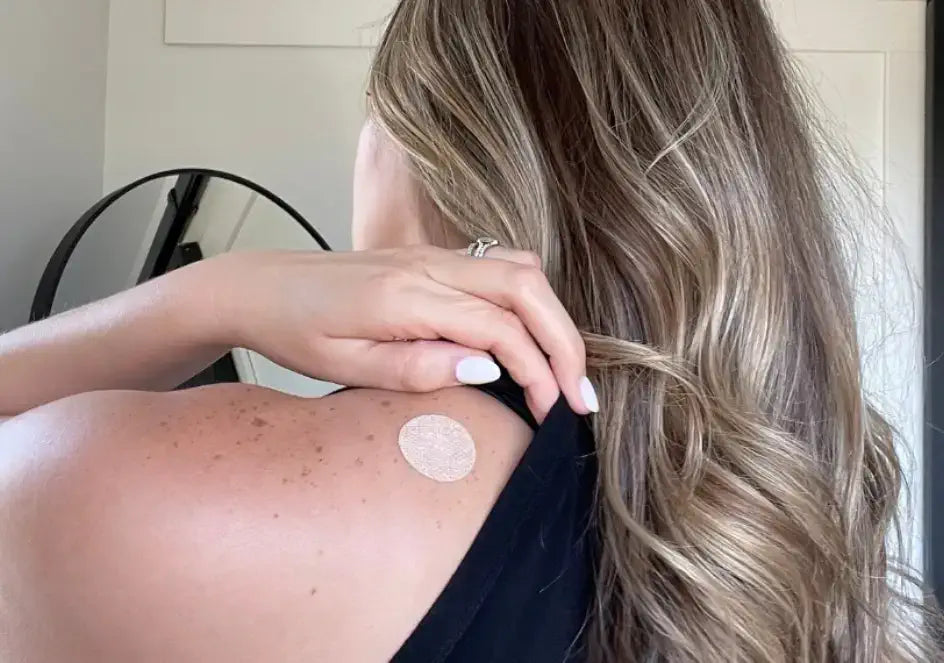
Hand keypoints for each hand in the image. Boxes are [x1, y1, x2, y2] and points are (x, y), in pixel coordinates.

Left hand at [203, 246, 594, 421]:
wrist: (264, 287)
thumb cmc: (297, 330)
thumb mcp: (345, 366)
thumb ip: (419, 368)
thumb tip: (488, 370)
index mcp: (407, 296)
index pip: (498, 327)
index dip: (537, 371)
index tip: (552, 413)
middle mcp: (429, 265)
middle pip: (526, 287)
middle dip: (564, 342)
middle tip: (580, 397)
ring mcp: (433, 255)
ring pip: (520, 269)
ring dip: (552, 317)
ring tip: (562, 371)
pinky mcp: (433, 258)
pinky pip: (500, 266)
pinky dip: (530, 300)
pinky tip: (529, 337)